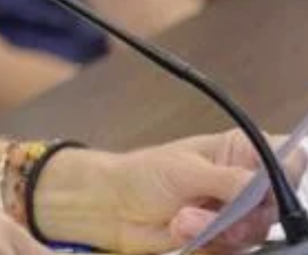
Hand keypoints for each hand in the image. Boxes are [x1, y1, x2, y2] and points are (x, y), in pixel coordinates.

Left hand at [38, 132, 304, 253]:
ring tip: (182, 219)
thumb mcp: (184, 169)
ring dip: (217, 230)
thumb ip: (226, 179)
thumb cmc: (143, 174)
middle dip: (244, 214)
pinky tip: (181, 229)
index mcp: (240, 151)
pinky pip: (233, 249)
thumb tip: (261, 185)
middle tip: (213, 212)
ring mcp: (236, 213)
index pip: (284, 158)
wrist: (113, 205)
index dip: (284, 173)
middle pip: (276, 205)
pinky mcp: (224, 240)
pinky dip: (208, 242)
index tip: (265, 186)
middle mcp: (245, 183)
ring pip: (255, 231)